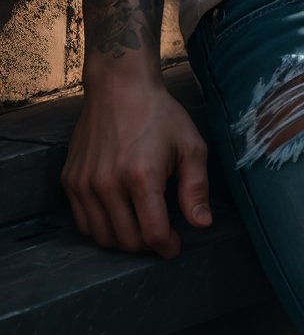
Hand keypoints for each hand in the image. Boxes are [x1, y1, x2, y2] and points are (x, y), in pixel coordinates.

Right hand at [62, 79, 211, 259]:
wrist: (120, 87)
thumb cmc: (159, 114)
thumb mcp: (190, 146)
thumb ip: (196, 188)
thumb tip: (202, 224)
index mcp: (142, 176)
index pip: (153, 233)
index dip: (167, 247)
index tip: (174, 247)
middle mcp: (108, 184)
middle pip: (127, 241)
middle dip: (147, 245)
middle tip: (159, 233)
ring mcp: (85, 183)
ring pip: (102, 237)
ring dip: (123, 240)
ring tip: (139, 225)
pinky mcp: (70, 180)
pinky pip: (83, 223)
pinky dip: (101, 228)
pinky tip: (117, 215)